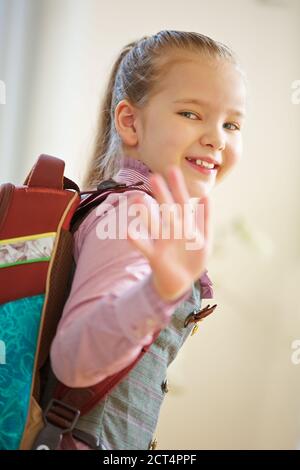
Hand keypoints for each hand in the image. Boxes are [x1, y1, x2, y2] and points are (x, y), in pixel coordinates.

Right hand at [127, 165, 211, 300]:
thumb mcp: (204, 239)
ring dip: (146, 214)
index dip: (178, 187)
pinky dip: (137, 240)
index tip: (172, 170)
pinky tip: (127, 231)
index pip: (182, 202)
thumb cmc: (193, 259)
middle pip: (167, 210)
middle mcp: (172, 230)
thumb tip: (206, 196)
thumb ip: (204, 219)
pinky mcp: (156, 257)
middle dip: (161, 194)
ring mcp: (163, 243)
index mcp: (185, 225)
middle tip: (153, 176)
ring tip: (138, 199)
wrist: (181, 282)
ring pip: (154, 225)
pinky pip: (145, 247)